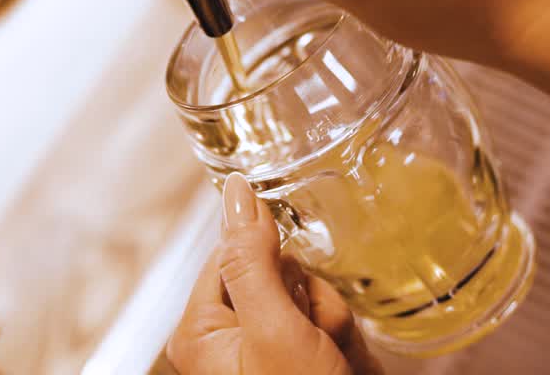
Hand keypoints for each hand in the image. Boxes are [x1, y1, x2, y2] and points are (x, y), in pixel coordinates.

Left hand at [168, 173, 382, 374]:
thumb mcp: (274, 330)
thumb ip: (252, 260)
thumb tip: (236, 192)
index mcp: (201, 331)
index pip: (233, 255)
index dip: (272, 265)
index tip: (290, 294)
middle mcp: (230, 341)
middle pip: (280, 275)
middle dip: (311, 303)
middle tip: (316, 344)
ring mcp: (270, 354)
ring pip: (314, 299)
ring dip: (335, 325)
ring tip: (334, 363)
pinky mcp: (306, 362)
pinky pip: (333, 326)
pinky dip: (348, 346)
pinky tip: (346, 369)